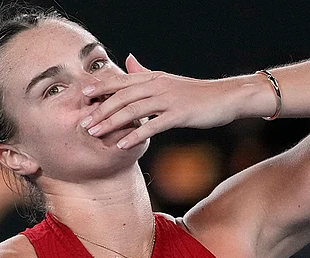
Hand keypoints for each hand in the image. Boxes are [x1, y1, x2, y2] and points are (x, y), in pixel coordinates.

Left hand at [80, 54, 238, 148]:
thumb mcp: (168, 81)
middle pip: (122, 96)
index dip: (100, 88)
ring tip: (95, 134)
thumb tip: (129, 61)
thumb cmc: (196, 94)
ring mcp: (168, 99)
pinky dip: (135, 135)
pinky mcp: (179, 114)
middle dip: (100, 110)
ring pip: (132, 110)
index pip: (121, 81)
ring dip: (111, 123)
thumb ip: (146, 73)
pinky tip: (122, 145)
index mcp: (153, 78)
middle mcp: (157, 86)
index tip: (83, 97)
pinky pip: (152, 126)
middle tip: (83, 123)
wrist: (226, 98)